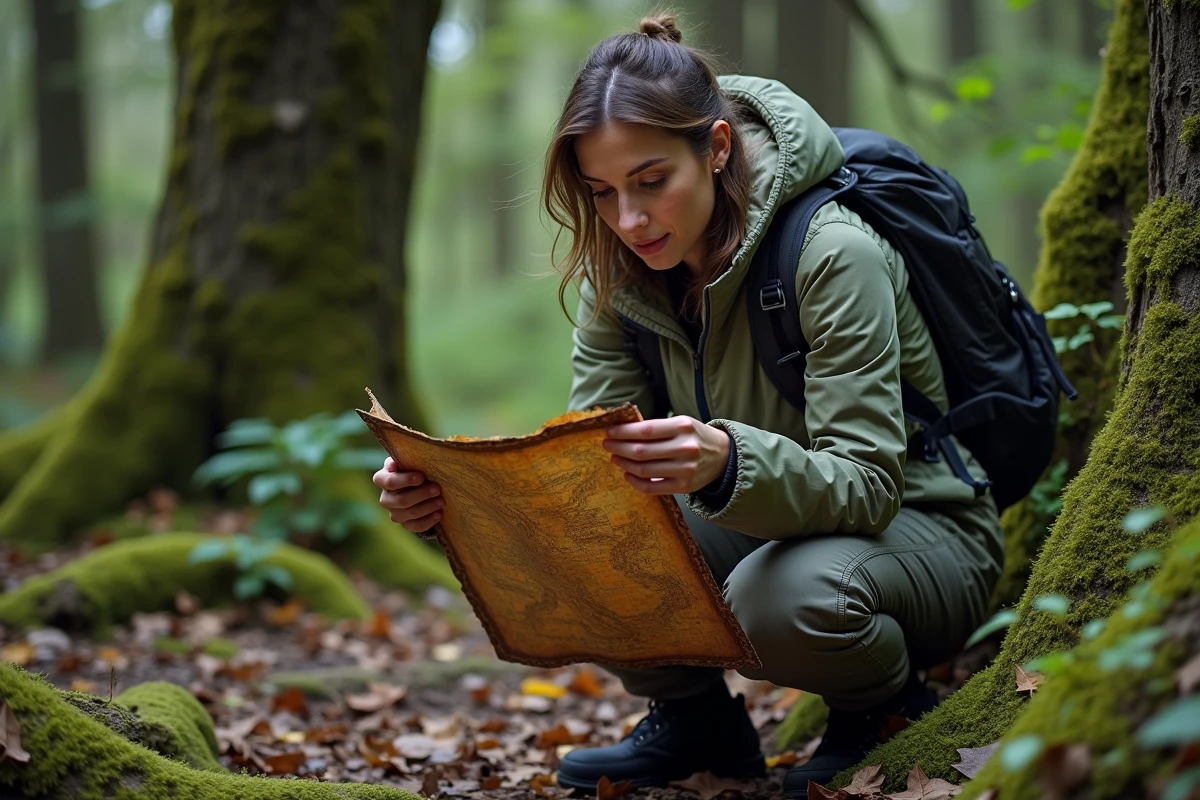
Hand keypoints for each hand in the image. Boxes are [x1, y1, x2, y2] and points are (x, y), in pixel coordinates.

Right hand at [373, 457, 443, 534]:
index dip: (405, 480)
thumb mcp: (406, 461)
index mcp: (382, 480)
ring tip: (442, 501)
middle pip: (401, 500)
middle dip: (421, 495)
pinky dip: (429, 521)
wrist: (417, 486)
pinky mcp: (405, 524)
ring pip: (410, 513)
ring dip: (428, 507)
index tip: (421, 477)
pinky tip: (439, 514)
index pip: (388, 482)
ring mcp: (395, 514)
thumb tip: (394, 465)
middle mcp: (385, 499)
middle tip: (437, 489)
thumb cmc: (411, 469)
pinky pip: (416, 526)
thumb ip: (401, 460)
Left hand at [602, 416, 730, 494]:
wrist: (723, 456)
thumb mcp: (681, 424)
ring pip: (644, 470)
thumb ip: (657, 428)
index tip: (610, 432)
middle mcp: (684, 448)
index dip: (623, 432)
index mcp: (682, 427)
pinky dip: (635, 482)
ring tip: (615, 458)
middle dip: (619, 448)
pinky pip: (652, 488)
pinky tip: (628, 474)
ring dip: (624, 464)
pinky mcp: (685, 487)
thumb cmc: (695, 437)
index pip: (645, 430)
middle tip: (607, 445)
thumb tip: (623, 431)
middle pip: (641, 451)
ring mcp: (685, 469)